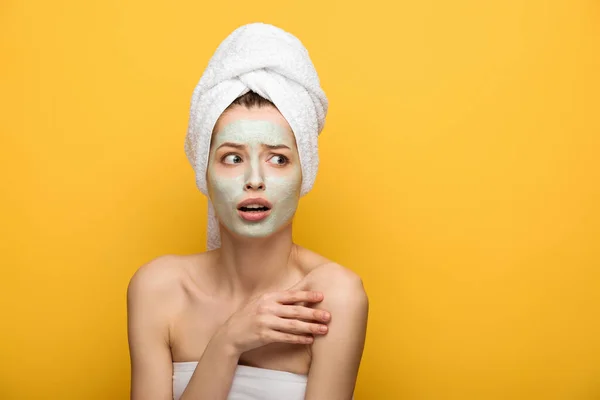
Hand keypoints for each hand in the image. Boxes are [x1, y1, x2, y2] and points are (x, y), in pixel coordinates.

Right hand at [217, 289, 331, 354]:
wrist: (230, 334)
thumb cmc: (248, 317)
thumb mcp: (260, 303)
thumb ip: (276, 300)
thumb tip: (298, 297)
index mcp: (268, 297)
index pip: (291, 295)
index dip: (307, 295)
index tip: (322, 296)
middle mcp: (267, 308)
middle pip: (295, 310)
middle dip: (313, 313)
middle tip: (328, 315)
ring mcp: (265, 322)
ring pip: (293, 325)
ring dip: (310, 327)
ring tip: (324, 329)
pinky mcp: (264, 336)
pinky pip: (285, 337)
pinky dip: (299, 338)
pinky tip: (309, 339)